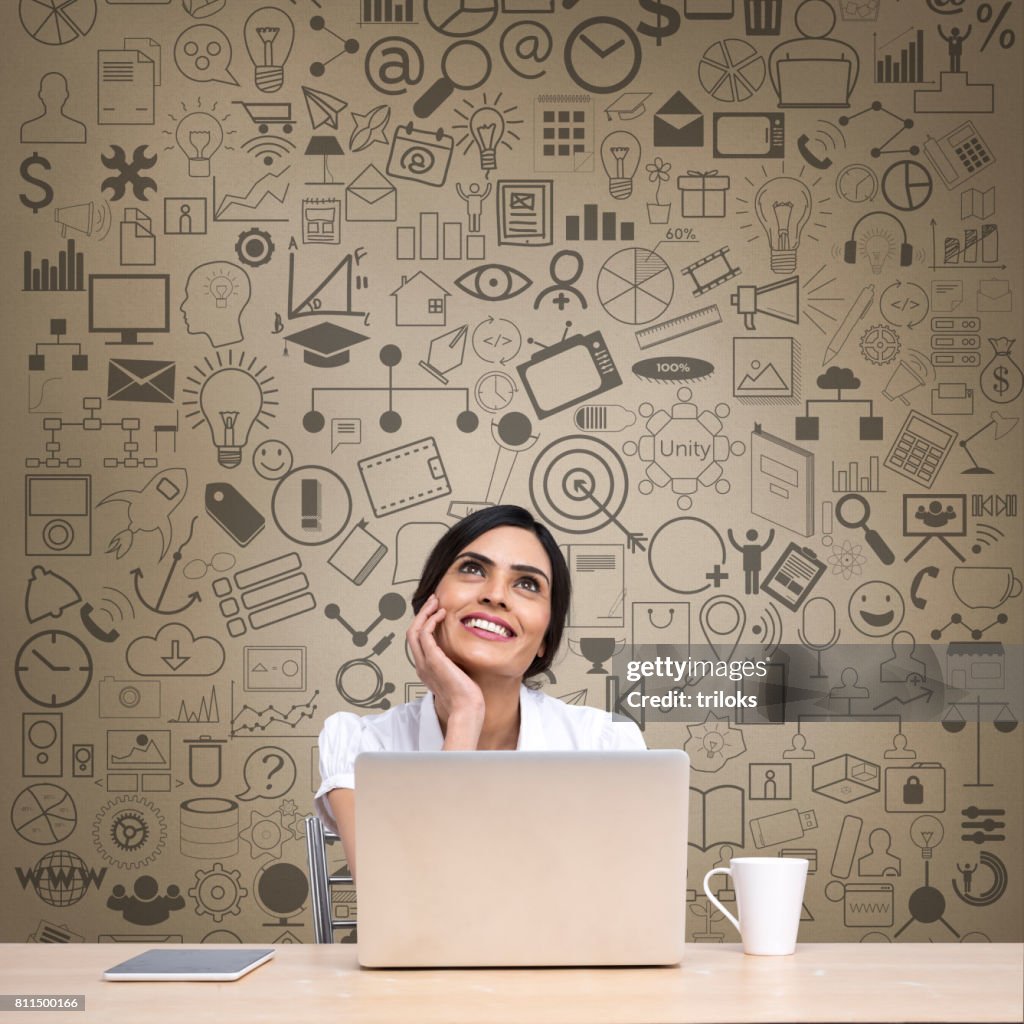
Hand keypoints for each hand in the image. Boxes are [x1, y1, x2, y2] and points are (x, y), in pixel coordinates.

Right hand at [407, 594, 484, 740]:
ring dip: (424, 612)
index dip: (424, 624)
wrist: (466, 709)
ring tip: (436, 602)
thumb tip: (463, 655)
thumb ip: (455, 664)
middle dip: (422, 614)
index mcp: (426, 669)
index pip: (418, 641)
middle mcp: (422, 665)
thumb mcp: (458, 675)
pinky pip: (425, 633)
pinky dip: (431, 620)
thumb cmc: (466, 697)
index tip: (436, 612)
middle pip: (412, 632)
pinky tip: (442, 614)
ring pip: (414, 630)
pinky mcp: (432, 659)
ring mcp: (425, 662)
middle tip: (433, 601)